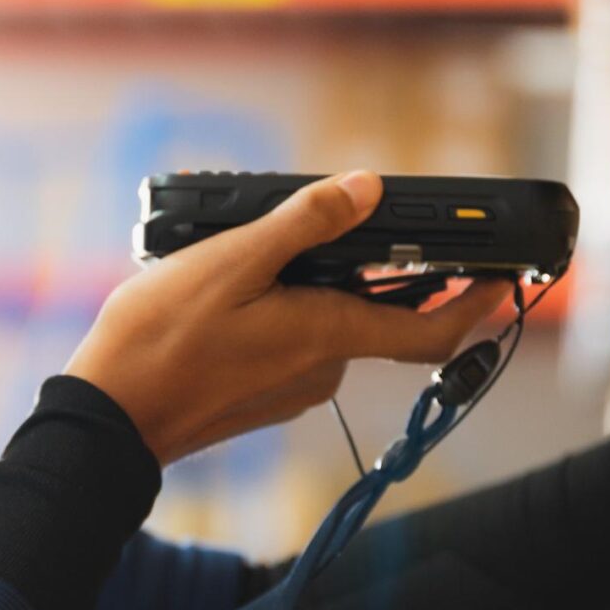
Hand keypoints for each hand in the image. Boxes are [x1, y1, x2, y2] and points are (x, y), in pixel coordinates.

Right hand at [67, 170, 514, 465]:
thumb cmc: (160, 341)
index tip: (501, 275)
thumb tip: (367, 190)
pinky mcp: (264, 397)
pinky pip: (292, 343)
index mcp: (329, 334)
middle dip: (355, 266)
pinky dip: (279, 312)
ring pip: (325, 323)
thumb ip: (305, 225)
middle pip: (369, 310)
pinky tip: (226, 296)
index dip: (476, 303)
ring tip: (243, 256)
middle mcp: (322, 368)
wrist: (107, 420)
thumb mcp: (232, 261)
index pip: (433, 330)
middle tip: (315, 222)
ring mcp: (293, 388)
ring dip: (306, 287)